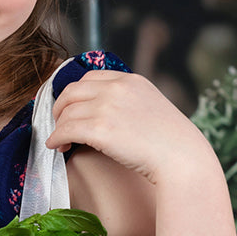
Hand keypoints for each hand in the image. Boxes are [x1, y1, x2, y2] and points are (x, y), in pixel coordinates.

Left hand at [45, 69, 214, 185]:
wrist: (181, 158)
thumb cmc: (171, 142)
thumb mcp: (152, 108)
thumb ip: (130, 104)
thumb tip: (110, 115)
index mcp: (130, 80)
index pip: (90, 77)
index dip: (75, 93)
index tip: (71, 107)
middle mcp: (116, 88)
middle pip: (72, 91)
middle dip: (60, 108)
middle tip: (59, 124)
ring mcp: (106, 107)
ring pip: (66, 112)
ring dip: (58, 126)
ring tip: (60, 141)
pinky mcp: (99, 129)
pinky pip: (65, 130)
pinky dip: (56, 139)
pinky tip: (57, 147)